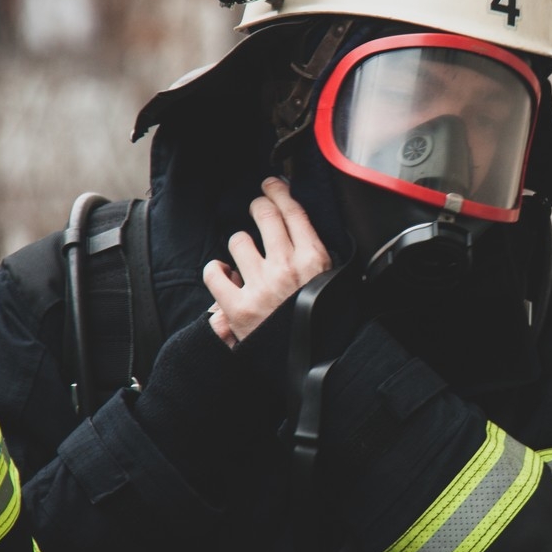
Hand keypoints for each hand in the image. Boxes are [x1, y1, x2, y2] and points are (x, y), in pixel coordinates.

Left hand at [204, 177, 331, 346]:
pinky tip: (225, 274)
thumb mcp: (337, 284)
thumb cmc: (327, 325)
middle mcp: (286, 267)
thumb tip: (305, 231)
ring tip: (247, 258)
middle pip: (264, 215)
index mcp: (314, 259)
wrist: (316, 366)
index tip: (272, 185)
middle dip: (258, 205)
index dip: (279, 191)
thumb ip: (320, 257)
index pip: (292, 210)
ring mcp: (260, 285)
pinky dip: (216, 271)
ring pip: (238, 241)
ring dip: (241, 245)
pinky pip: (214, 273)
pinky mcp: (237, 307)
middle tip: (257, 207)